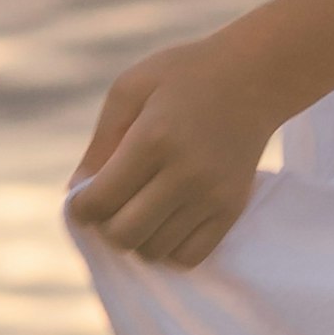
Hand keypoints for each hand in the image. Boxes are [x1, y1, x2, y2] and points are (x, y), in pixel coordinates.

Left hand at [66, 27, 280, 264]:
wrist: (255, 78)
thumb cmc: (184, 77)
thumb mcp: (130, 89)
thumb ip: (99, 143)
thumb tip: (77, 193)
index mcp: (153, 139)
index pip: (99, 202)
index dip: (80, 206)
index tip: (84, 195)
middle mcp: (185, 174)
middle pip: (123, 234)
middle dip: (105, 225)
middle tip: (112, 203)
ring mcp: (212, 196)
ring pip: (154, 251)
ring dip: (137, 237)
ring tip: (140, 209)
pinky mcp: (231, 210)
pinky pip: (189, 257)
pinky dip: (168, 248)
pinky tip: (165, 220)